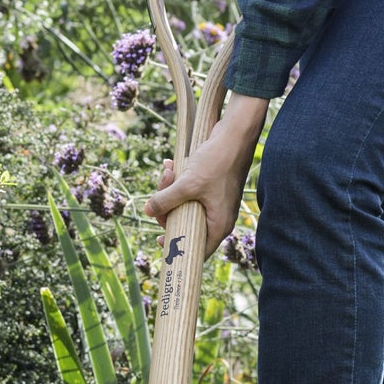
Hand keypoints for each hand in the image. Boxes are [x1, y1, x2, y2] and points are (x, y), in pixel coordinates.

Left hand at [143, 95, 268, 254]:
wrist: (235, 134)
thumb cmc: (218, 162)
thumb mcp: (188, 184)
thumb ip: (166, 200)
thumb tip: (148, 211)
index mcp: (219, 224)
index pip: (198, 249)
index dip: (178, 247)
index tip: (160, 239)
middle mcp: (218, 216)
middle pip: (185, 223)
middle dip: (168, 207)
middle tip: (160, 192)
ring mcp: (214, 201)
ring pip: (184, 204)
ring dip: (170, 189)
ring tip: (167, 170)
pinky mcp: (210, 186)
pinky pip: (188, 190)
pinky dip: (177, 180)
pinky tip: (170, 165)